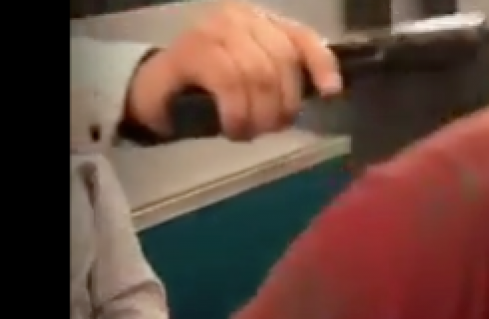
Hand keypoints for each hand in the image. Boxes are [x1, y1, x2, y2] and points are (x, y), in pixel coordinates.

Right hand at [125, 1, 341, 140]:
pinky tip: (233, 128)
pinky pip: (229, 82)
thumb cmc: (213, 89)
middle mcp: (240, 17)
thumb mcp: (256, 81)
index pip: (302, 37)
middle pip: (282, 60)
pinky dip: (237, 112)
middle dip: (283, 104)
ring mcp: (212, 30)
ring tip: (249, 132)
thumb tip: (325, 93)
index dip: (321, 64)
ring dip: (259, 114)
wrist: (158, 92)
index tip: (330, 93)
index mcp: (261, 21)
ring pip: (257, 73)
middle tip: (271, 128)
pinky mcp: (190, 51)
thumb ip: (285, 79)